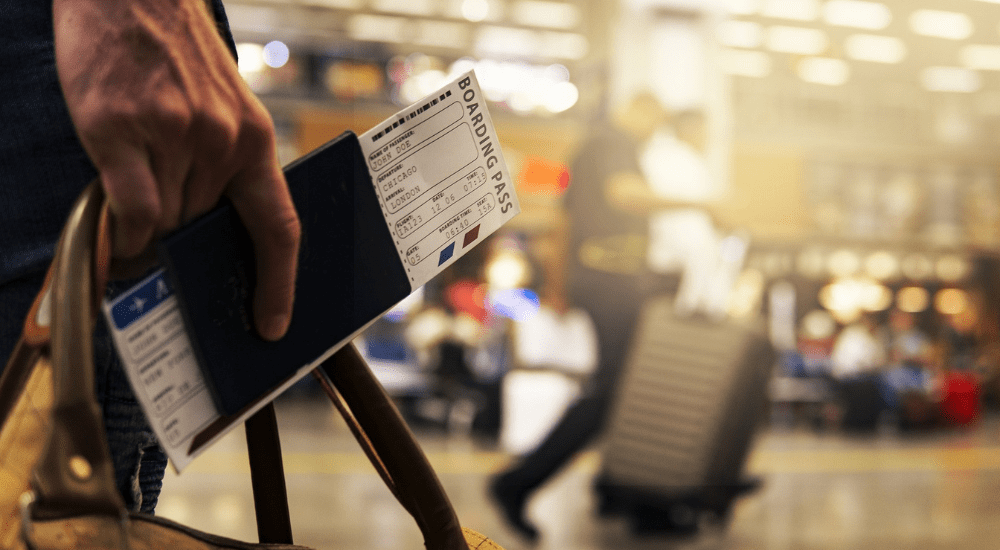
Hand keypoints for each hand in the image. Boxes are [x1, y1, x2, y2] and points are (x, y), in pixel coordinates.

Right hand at [53, 0, 299, 340]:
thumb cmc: (177, 56)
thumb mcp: (224, 110)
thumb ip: (223, 169)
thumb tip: (207, 236)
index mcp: (255, 140)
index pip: (279, 227)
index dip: (278, 283)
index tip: (272, 323)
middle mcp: (220, 142)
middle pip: (203, 230)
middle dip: (184, 243)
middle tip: (167, 244)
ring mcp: (172, 135)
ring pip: (165, 224)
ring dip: (149, 231)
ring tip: (136, 207)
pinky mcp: (120, 129)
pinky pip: (131, 209)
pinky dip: (124, 232)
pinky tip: (119, 230)